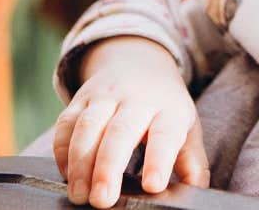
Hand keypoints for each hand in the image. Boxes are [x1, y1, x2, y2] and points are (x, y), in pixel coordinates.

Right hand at [53, 36, 209, 207]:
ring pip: (88, 127)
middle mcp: (137, 99)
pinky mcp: (80, 98)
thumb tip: (196, 192)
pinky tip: (68, 175)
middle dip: (109, 168)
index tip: (153, 186)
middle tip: (103, 200)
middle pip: (121, 131)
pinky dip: (62, 151)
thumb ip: (192, 162)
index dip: (159, 160)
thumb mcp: (187, 127)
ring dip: (81, 163)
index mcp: (169, 108)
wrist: (138, 62)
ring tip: (80, 195)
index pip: (165, 133)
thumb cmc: (164, 106)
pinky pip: (66, 123)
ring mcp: (106, 96)